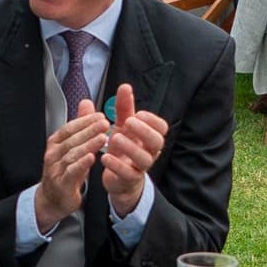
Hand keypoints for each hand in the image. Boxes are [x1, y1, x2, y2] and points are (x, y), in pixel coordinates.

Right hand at [33, 99, 109, 231]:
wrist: (54, 198)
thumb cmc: (65, 170)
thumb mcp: (73, 146)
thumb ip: (80, 124)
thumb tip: (86, 103)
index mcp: (56, 142)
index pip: (70, 127)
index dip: (85, 121)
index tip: (101, 115)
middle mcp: (53, 153)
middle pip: (72, 139)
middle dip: (89, 130)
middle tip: (105, 123)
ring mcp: (55, 168)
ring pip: (72, 153)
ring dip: (88, 145)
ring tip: (103, 138)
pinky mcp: (61, 182)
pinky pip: (71, 171)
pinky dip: (81, 163)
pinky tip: (92, 157)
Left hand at [100, 83, 167, 217]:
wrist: (119, 178)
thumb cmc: (124, 149)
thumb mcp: (123, 126)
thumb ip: (124, 108)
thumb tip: (125, 86)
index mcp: (149, 138)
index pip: (162, 128)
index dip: (151, 120)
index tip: (137, 114)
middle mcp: (149, 152)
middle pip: (157, 142)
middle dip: (144, 131)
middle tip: (127, 122)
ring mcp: (140, 167)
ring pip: (145, 159)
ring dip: (130, 147)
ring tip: (114, 138)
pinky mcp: (129, 179)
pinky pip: (127, 174)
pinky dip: (116, 165)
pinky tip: (105, 157)